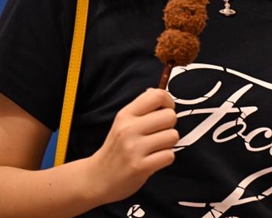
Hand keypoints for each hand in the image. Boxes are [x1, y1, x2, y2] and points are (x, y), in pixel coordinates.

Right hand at [87, 88, 178, 203]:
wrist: (98, 178)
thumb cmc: (117, 148)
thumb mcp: (123, 122)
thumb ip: (142, 108)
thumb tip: (161, 94)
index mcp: (126, 114)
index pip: (157, 95)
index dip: (168, 103)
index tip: (164, 112)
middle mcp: (129, 129)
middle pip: (170, 116)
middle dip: (169, 126)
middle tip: (157, 134)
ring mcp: (134, 148)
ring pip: (173, 136)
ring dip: (168, 144)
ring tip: (154, 148)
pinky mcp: (141, 167)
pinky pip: (169, 156)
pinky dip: (165, 158)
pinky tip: (152, 160)